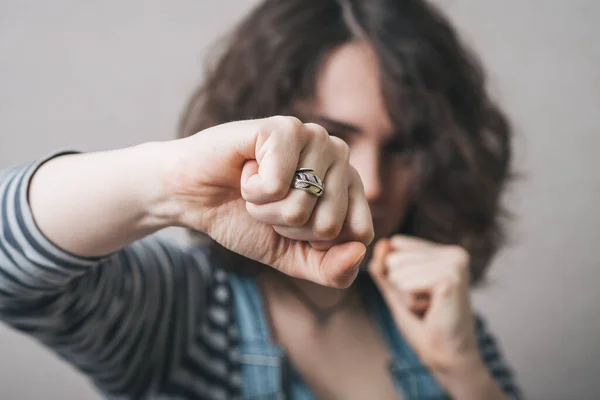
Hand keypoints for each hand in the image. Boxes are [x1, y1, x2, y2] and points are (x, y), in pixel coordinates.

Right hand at [164, 116, 373, 286]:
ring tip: (256, 188)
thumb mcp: (293, 257)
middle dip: (287, 227)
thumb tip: (360, 253)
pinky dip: (252, 191)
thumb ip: (331, 269)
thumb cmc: (244, 219)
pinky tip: (245, 170)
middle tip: (268, 204)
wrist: (195, 197)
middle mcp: (337, 155)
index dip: (316, 244)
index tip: (292, 225)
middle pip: (330, 225)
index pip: (359, 235)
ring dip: (266, 210)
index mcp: (348, 183)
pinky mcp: (284, 127)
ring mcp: (313, 137)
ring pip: (301, 207)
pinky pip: (277, 186)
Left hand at [369, 236, 480, 372]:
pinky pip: (407, 283)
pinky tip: (432, 311)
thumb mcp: (396, 290)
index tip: (419, 295)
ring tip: (429, 308)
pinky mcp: (451, 277)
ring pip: (398, 270)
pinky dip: (412, 302)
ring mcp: (454, 263)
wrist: (446, 356)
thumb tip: (382, 242)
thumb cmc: (424, 326)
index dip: (396, 276)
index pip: (396, 245)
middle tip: (425, 305)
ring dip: (406, 297)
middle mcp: (453, 252)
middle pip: (394, 258)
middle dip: (401, 287)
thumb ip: (385, 267)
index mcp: (443, 251)